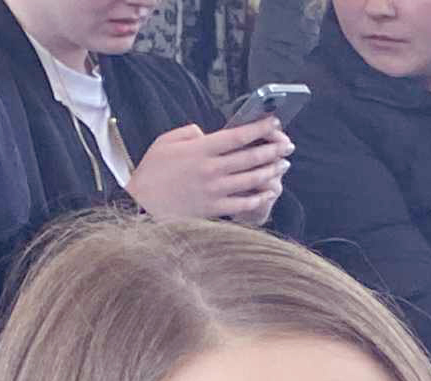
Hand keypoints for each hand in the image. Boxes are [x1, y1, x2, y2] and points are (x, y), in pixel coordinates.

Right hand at [128, 118, 292, 222]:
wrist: (142, 205)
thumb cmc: (152, 172)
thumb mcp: (164, 142)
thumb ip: (188, 133)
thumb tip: (206, 131)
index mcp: (199, 149)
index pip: (237, 135)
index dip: (259, 128)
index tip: (274, 122)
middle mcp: (211, 169)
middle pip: (251, 157)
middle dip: (274, 149)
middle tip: (288, 145)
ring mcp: (215, 190)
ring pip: (253, 179)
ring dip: (272, 170)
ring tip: (283, 164)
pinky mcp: (216, 208)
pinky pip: (246, 202)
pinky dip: (261, 196)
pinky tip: (270, 190)